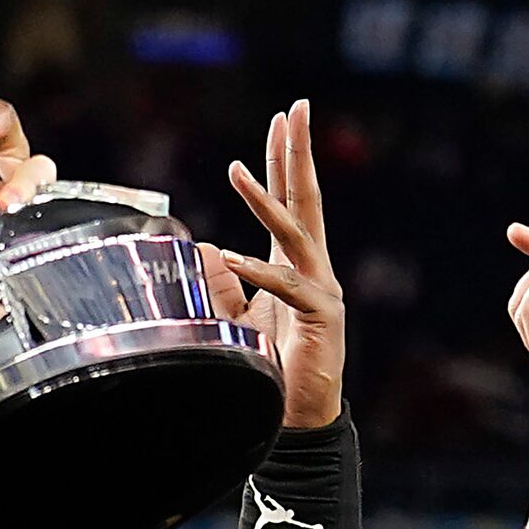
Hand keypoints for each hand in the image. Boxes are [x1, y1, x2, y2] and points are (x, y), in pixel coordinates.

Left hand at [199, 100, 343, 429]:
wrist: (297, 418)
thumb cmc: (272, 365)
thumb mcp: (237, 316)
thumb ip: (222, 283)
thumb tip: (206, 247)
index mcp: (296, 262)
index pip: (291, 198)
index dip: (285, 158)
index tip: (284, 117)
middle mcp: (314, 267)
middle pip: (305, 199)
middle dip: (298, 153)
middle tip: (295, 110)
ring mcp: (322, 290)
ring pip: (293, 234)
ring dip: (263, 201)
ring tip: (235, 171)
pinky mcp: (320, 319)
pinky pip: (286, 288)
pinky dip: (257, 272)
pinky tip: (230, 256)